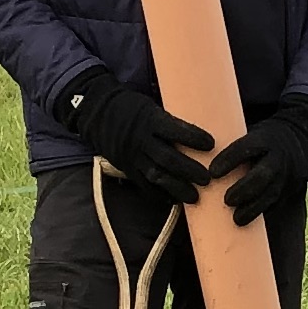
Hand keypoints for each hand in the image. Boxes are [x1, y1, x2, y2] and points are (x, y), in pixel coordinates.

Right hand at [55, 76, 216, 206]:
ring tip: (195, 198)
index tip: (211, 144)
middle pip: (167, 157)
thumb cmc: (131, 107)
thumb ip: (168, 122)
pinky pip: (142, 184)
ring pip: (156, 174)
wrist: (96, 111)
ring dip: (176, 187)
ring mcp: (132, 155)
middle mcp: (141, 139)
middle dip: (188, 170)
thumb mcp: (150, 108)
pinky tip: (172, 201)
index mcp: (150, 119)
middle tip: (207, 179)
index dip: (193, 137)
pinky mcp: (125, 167)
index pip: (174, 129)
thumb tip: (197, 132)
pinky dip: (157, 194)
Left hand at [203, 103, 307, 223]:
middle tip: (226, 200)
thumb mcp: (251, 131)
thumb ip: (231, 142)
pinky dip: (260, 213)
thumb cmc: (263, 138)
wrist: (299, 140)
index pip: (246, 148)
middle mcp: (277, 157)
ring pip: (270, 194)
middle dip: (243, 189)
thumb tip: (197, 151)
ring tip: (235, 218)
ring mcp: (285, 175)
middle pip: (261, 175)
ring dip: (252, 208)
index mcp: (264, 139)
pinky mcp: (288, 189)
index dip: (229, 159)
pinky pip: (275, 204)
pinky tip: (247, 221)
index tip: (212, 172)